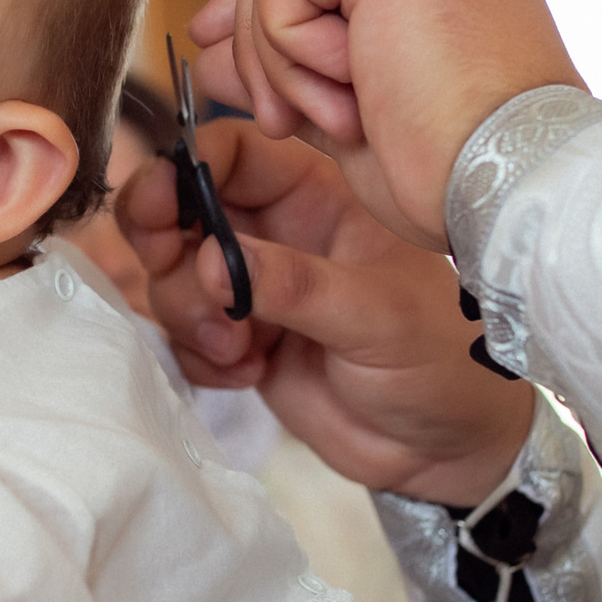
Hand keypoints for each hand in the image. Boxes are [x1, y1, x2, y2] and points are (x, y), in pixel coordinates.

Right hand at [118, 117, 529, 506]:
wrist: (441, 449)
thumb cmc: (438, 364)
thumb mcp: (377, 318)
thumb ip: (295, 286)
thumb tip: (211, 259)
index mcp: (320, 196)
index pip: (233, 152)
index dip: (184, 171)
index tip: (159, 212)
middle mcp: (278, 232)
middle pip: (182, 207)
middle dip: (162, 241)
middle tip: (169, 271)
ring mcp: (254, 287)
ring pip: (174, 274)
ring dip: (187, 312)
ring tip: (238, 349)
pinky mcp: (241, 340)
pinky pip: (183, 334)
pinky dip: (200, 357)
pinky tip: (249, 375)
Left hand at [188, 0, 580, 252]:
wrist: (508, 189)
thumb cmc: (457, 169)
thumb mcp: (355, 110)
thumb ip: (287, 67)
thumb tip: (209, 47)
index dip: (263, 7)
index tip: (225, 58)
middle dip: (253, 34)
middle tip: (276, 117)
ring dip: (280, 60)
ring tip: (342, 116)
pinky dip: (291, 50)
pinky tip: (352, 93)